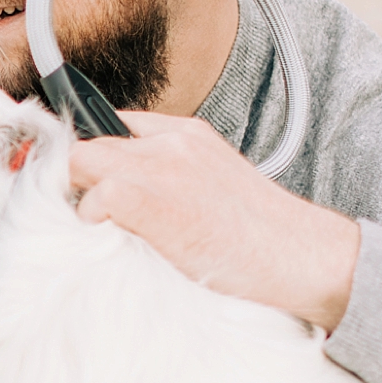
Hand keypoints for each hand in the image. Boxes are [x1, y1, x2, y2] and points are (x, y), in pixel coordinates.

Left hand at [69, 112, 361, 331]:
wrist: (303, 256)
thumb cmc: (261, 239)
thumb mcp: (214, 186)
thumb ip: (172, 178)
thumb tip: (122, 196)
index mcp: (188, 133)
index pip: (116, 125)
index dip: (94, 158)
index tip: (86, 186)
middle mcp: (171, 140)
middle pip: (90, 141)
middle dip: (78, 178)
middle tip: (88, 216)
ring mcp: (160, 165)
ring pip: (81, 162)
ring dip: (82, 199)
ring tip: (103, 232)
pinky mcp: (150, 198)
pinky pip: (94, 198)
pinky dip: (93, 221)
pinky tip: (116, 241)